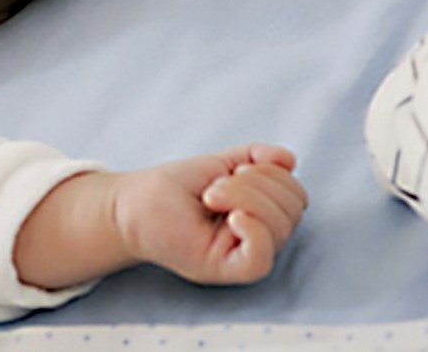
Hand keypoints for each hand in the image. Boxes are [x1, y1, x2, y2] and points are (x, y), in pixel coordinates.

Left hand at [113, 144, 306, 283]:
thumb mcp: (219, 164)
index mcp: (262, 214)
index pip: (295, 195)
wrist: (131, 203)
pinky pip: (260, 259)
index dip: (272, 174)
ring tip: (211, 196)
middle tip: (215, 186)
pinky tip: (232, 216)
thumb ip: (255, 158)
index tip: (234, 169)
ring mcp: (242, 254)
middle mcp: (258, 237)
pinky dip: (254, 231)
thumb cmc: (171, 188)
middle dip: (256, 184)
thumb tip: (289, 159)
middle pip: (292, 209)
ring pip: (279, 228)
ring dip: (245, 197)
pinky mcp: (225, 269)